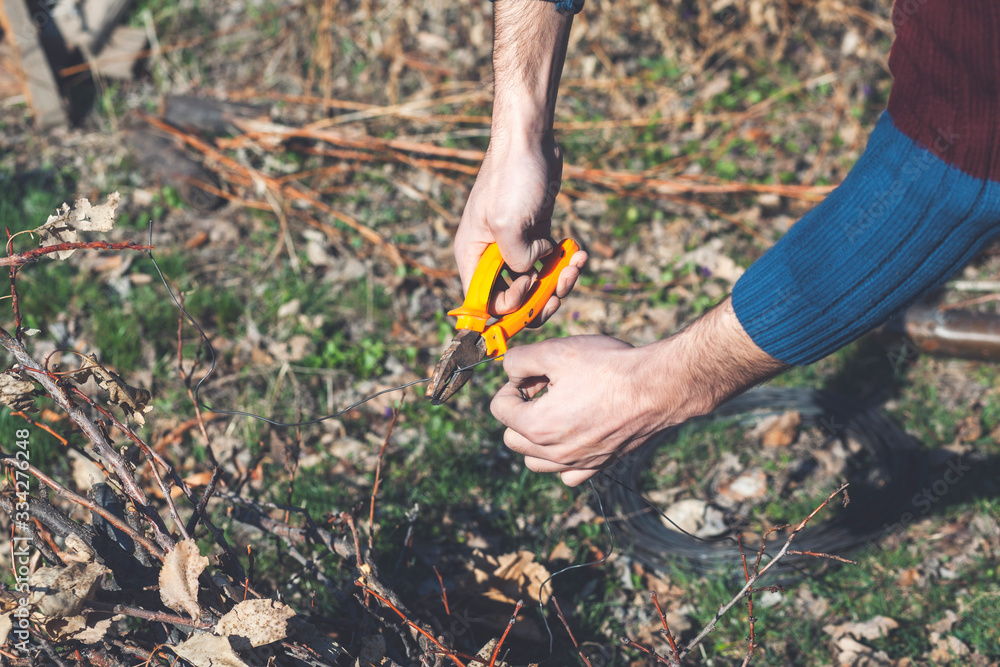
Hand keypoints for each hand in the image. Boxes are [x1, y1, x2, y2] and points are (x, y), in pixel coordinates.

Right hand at [455, 137, 586, 321]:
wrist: (530, 141)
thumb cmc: (512, 178)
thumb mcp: (509, 225)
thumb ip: (517, 260)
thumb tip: (533, 272)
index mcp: (473, 256)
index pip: (484, 303)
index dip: (509, 306)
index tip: (529, 284)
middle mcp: (491, 255)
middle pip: (513, 300)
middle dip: (539, 301)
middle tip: (559, 287)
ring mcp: (515, 246)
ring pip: (536, 285)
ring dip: (559, 282)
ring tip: (575, 264)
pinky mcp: (536, 235)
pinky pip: (550, 264)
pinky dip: (566, 264)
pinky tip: (578, 252)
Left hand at [490, 298, 788, 485]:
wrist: (659, 387)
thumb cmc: (609, 367)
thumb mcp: (556, 351)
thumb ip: (519, 360)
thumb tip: (509, 370)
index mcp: (537, 426)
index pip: (498, 409)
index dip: (511, 385)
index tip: (532, 374)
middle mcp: (554, 453)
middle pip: (512, 438)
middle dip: (521, 411)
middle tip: (545, 388)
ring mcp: (578, 463)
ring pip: (536, 461)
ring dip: (537, 438)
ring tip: (558, 410)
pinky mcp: (600, 465)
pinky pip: (568, 475)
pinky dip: (563, 459)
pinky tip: (575, 433)